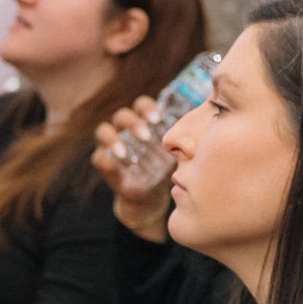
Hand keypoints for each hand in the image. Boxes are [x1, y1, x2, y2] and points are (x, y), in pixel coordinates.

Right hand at [88, 99, 173, 238]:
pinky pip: (98, 157)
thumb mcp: (176, 154)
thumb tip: (204, 132)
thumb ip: (183, 141)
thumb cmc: (165, 169)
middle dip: (132, 123)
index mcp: (143, 123)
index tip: (158, 119)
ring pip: (103, 131)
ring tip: (124, 152)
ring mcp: (112, 147)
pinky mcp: (106, 166)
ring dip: (113, 139)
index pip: (141, 105)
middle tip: (146, 137)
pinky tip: (118, 165)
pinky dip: (105, 159)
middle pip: (121, 116)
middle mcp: (125, 131)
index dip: (147, 108)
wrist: (152, 198)